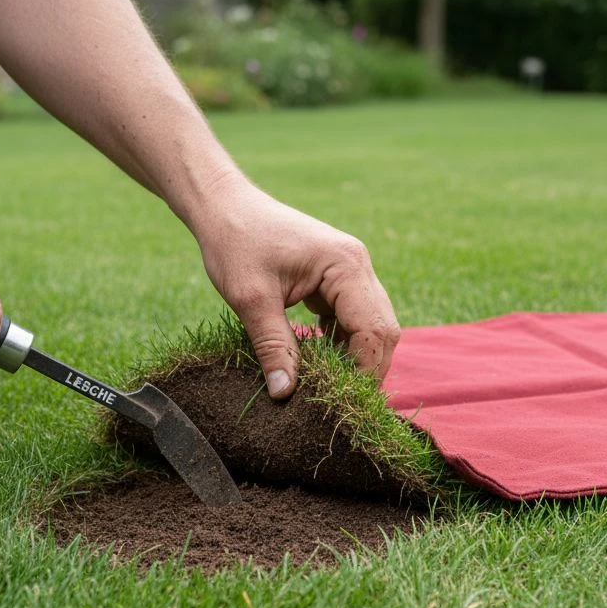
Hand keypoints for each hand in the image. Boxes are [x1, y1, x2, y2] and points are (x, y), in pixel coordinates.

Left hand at [195, 185, 399, 399]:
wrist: (224, 207)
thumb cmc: (236, 244)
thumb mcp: (251, 300)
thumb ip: (273, 346)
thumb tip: (285, 394)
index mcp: (346, 266)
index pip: (373, 330)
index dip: (364, 370)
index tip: (341, 401)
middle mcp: (357, 265)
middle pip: (382, 329)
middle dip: (366, 367)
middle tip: (340, 401)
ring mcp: (350, 269)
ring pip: (371, 324)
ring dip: (355, 356)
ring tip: (328, 385)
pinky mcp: (336, 277)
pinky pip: (352, 316)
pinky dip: (342, 342)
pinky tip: (320, 360)